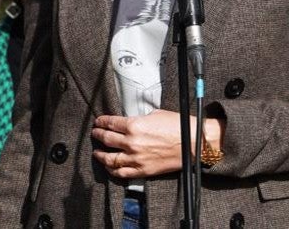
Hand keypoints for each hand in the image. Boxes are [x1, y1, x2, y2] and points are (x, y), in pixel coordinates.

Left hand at [91, 109, 224, 178]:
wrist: (193, 143)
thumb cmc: (177, 126)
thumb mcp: (155, 114)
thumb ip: (139, 119)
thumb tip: (130, 122)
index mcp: (134, 125)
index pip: (110, 123)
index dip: (101, 122)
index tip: (98, 122)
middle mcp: (132, 142)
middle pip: (106, 139)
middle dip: (98, 135)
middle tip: (95, 134)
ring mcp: (136, 158)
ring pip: (110, 159)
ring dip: (100, 155)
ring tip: (97, 152)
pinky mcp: (143, 170)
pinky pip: (121, 173)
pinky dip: (112, 170)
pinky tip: (109, 166)